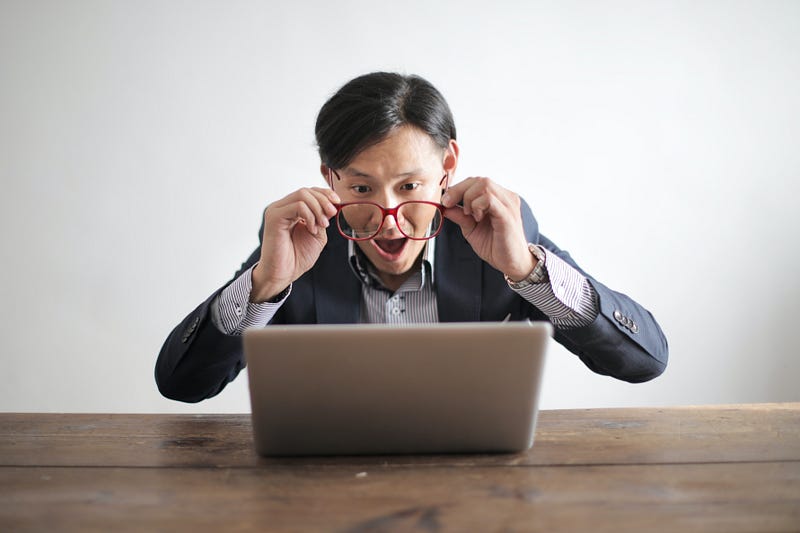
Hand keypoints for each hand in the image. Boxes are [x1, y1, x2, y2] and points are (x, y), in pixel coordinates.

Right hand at [251, 187, 339, 301]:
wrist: (284, 273)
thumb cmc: (297, 257)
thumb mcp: (317, 234)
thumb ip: (322, 218)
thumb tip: (331, 205)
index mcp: (292, 210)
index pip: (309, 192)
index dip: (325, 194)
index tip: (338, 202)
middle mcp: (283, 207)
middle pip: (306, 191)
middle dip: (324, 201)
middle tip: (332, 214)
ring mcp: (277, 211)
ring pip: (302, 195)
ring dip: (318, 209)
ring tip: (322, 225)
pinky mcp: (274, 217)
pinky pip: (297, 206)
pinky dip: (310, 216)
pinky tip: (312, 229)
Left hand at [441, 177, 535, 280]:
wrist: (512, 263)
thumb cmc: (495, 246)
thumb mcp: (471, 229)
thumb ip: (460, 216)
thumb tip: (444, 207)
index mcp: (498, 198)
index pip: (476, 181)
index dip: (458, 188)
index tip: (445, 201)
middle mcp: (506, 197)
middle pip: (480, 180)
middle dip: (459, 190)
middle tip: (448, 204)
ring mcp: (508, 204)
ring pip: (484, 185)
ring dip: (469, 198)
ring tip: (469, 215)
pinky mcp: (507, 215)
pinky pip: (489, 199)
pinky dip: (477, 206)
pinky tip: (476, 218)